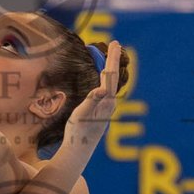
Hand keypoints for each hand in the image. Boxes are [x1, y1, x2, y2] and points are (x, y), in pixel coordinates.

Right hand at [58, 41, 122, 158]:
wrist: (80, 150)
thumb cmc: (78, 132)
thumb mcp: (81, 114)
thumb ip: (91, 100)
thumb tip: (102, 88)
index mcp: (106, 101)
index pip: (111, 74)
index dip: (112, 58)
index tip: (114, 43)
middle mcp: (110, 102)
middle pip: (113, 75)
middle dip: (113, 59)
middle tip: (115, 43)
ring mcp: (106, 106)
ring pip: (111, 81)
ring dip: (110, 66)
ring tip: (110, 54)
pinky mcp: (101, 110)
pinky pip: (106, 87)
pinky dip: (105, 76)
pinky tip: (103, 75)